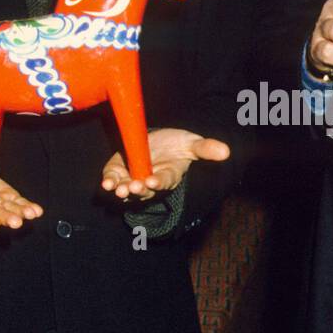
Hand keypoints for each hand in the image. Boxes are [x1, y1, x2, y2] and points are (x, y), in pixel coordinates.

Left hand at [101, 128, 229, 200]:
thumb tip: (226, 151)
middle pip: (144, 190)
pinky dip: (109, 182)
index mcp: (169, 175)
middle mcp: (150, 181)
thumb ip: (205, 148)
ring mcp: (133, 179)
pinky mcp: (119, 172)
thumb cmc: (176, 144)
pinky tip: (106, 183)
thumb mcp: (191, 143)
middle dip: (138, 189)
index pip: (164, 180)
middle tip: (133, 187)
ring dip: (122, 190)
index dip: (158, 181)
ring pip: (127, 190)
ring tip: (117, 188)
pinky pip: (114, 180)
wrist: (157, 142)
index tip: (152, 180)